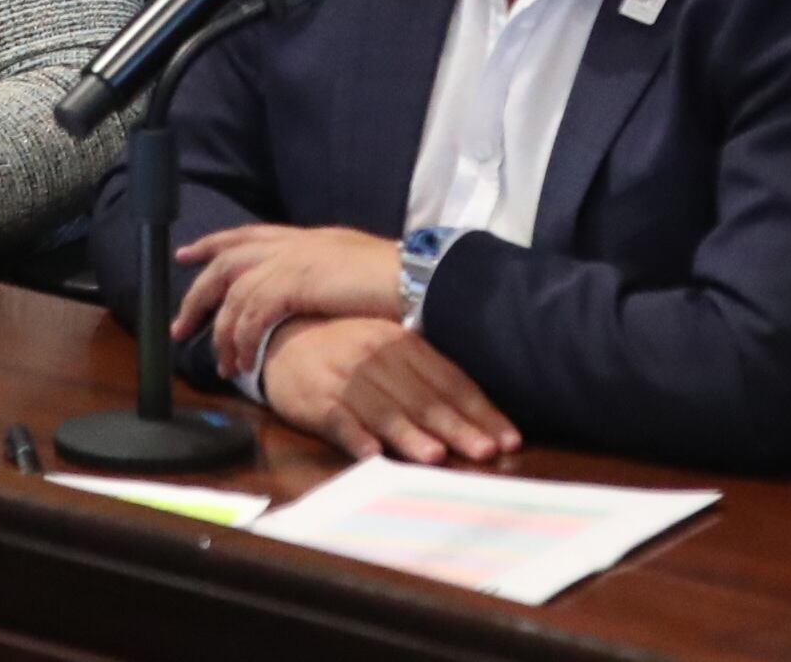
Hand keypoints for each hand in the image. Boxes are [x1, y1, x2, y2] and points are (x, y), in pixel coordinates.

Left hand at [173, 223, 404, 375]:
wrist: (419, 279)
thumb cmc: (398, 282)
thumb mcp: (353, 273)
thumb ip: (325, 277)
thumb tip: (310, 297)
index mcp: (308, 238)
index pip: (249, 234)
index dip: (214, 243)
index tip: (189, 254)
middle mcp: (295, 243)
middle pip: (227, 260)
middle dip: (198, 293)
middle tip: (178, 325)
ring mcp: (294, 259)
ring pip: (234, 291)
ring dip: (221, 330)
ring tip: (221, 363)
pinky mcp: (295, 282)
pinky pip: (252, 313)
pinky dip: (242, 339)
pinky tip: (244, 362)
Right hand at [259, 318, 519, 464]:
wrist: (282, 333)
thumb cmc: (347, 348)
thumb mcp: (388, 349)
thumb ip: (425, 375)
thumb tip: (475, 413)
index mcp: (402, 343)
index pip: (450, 380)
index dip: (480, 410)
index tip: (508, 438)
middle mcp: (377, 356)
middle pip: (424, 398)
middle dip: (457, 427)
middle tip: (486, 451)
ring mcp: (345, 376)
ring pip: (384, 409)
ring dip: (410, 434)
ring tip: (435, 456)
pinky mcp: (314, 397)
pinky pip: (337, 419)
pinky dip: (355, 436)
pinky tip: (372, 455)